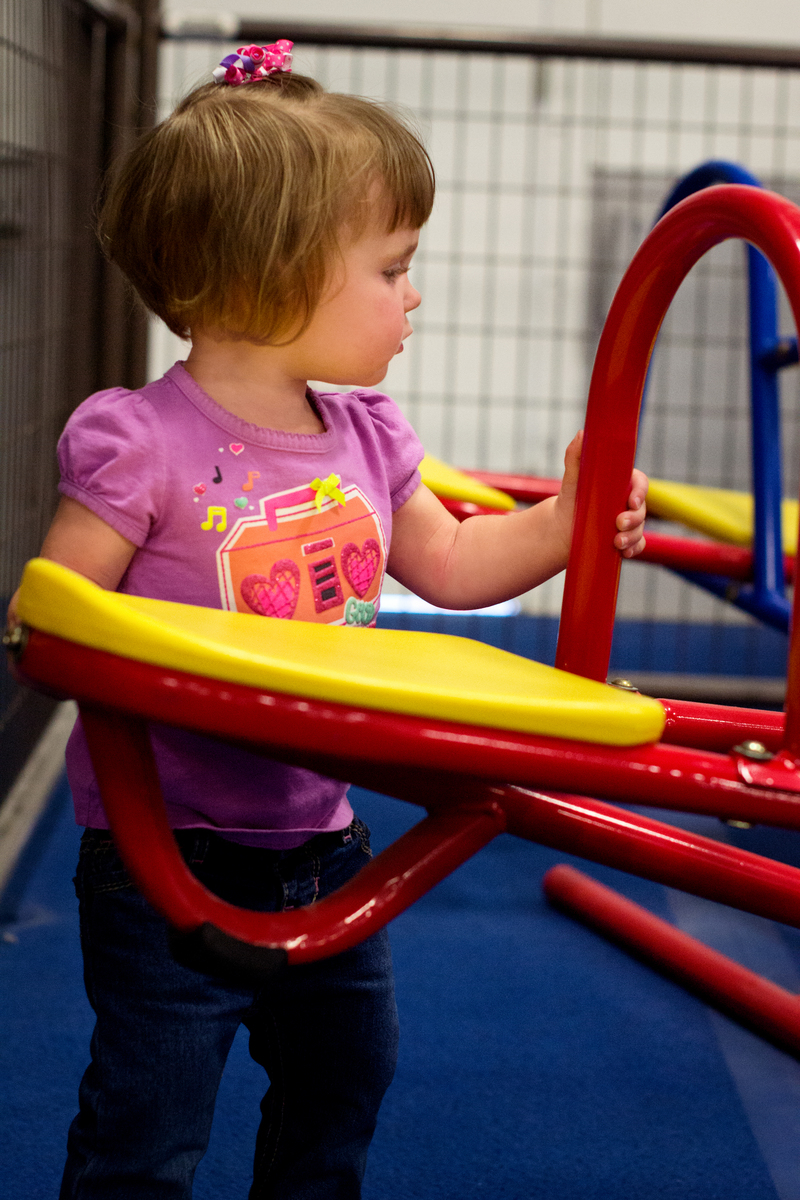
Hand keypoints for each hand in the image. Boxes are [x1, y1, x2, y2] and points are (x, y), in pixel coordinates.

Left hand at [557, 431, 647, 558]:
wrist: (563, 527)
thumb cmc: (571, 499)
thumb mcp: (573, 478)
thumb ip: (577, 455)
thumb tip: (583, 433)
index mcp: (621, 483)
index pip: (639, 483)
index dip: (639, 491)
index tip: (630, 501)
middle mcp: (629, 502)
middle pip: (642, 509)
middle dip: (634, 518)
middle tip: (618, 524)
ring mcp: (630, 522)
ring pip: (641, 529)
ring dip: (633, 537)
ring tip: (616, 543)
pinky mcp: (627, 539)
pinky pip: (638, 545)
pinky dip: (634, 549)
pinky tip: (624, 553)